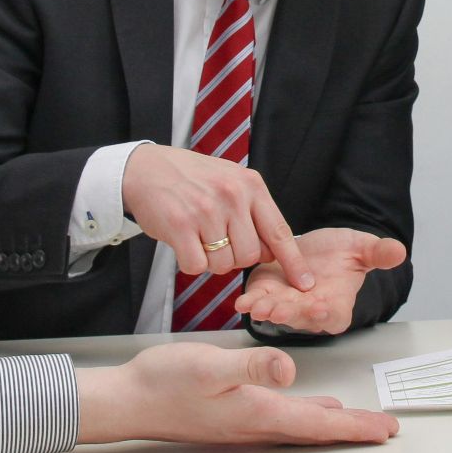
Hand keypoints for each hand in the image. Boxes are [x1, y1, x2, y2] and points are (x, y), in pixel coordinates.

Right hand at [74, 343, 398, 445]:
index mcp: (258, 411)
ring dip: (331, 424)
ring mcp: (244, 421)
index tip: (385, 428)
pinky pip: (281, 418)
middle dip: (353, 429)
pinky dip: (305, 415)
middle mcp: (256, 422)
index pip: (318, 423)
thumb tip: (290, 371)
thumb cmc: (165, 382)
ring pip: (300, 424)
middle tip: (384, 429)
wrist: (129, 400)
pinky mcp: (233, 413)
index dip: (355, 426)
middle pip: (316, 429)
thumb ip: (252, 367)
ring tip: (358, 422)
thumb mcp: (210, 365)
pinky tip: (310, 407)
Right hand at [121, 144, 313, 289]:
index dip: (293, 262)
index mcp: (250, 185)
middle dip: (236, 258)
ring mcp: (206, 210)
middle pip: (250, 256)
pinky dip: (191, 263)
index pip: (279, 232)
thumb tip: (274, 251)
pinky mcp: (179, 225)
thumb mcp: (232, 181)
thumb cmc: (192, 179)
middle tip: (219, 241)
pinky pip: (196, 266)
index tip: (304, 284)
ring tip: (199, 237)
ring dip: (211, 261)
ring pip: (223, 264)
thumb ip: (254, 211)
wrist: (147, 168)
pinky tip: (184, 243)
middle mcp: (232, 196)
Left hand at [235, 229, 406, 334]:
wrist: (313, 247)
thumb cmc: (339, 253)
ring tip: (257, 306)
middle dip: (289, 313)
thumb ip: (378, 253)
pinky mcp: (266, 294)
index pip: (333, 316)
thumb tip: (400, 251)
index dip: (326, 313)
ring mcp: (286, 305)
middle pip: (301, 318)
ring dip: (266, 310)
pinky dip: (250, 302)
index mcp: (336, 305)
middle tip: (280, 309)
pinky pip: (257, 301)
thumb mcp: (361, 248)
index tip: (320, 307)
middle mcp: (310, 312)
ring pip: (276, 312)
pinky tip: (242, 302)